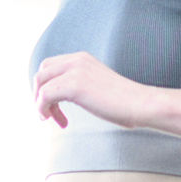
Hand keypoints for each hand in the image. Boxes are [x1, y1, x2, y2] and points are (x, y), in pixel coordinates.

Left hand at [32, 51, 155, 129]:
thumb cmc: (124, 102)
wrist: (141, 104)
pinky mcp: (75, 85)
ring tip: (54, 120)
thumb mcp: (98, 87)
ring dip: (42, 105)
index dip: (46, 87)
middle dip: (39, 94)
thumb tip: (65, 97)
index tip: (54, 107)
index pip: (49, 66)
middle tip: (49, 114)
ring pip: (41, 85)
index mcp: (82, 59)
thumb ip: (82, 86)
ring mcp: (75, 71)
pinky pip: (45, 96)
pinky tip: (61, 122)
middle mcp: (77, 60)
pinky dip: (45, 110)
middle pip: (41, 73)